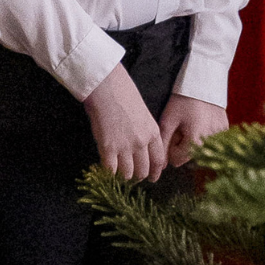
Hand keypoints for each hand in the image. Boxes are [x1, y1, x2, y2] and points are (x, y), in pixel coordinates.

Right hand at [83, 65, 165, 183]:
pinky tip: (106, 172)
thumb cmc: (123, 93)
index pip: (158, 160)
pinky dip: (108, 174)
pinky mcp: (108, 148)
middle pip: (143, 170)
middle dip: (138, 177)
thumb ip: (144, 130)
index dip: (155, 172)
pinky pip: (111, 170)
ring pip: (127, 174)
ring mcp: (125, 146)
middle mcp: (142, 142)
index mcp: (153, 132)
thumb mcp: (142, 112)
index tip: (152, 178)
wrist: (107, 86)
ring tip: (117, 176)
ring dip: (122, 177)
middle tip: (132, 178)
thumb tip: (141, 146)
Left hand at [158, 94, 225, 167]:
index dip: (172, 147)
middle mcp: (210, 142)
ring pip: (202, 149)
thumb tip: (162, 165)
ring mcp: (221, 136)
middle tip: (182, 127)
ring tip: (193, 123)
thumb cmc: (182, 101)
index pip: (178, 160)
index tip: (173, 133)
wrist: (203, 81)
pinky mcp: (227, 129)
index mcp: (195, 141)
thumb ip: (164, 144)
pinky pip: (214, 141)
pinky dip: (207, 135)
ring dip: (196, 142)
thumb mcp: (168, 120)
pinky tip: (203, 121)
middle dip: (184, 146)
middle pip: (191, 156)